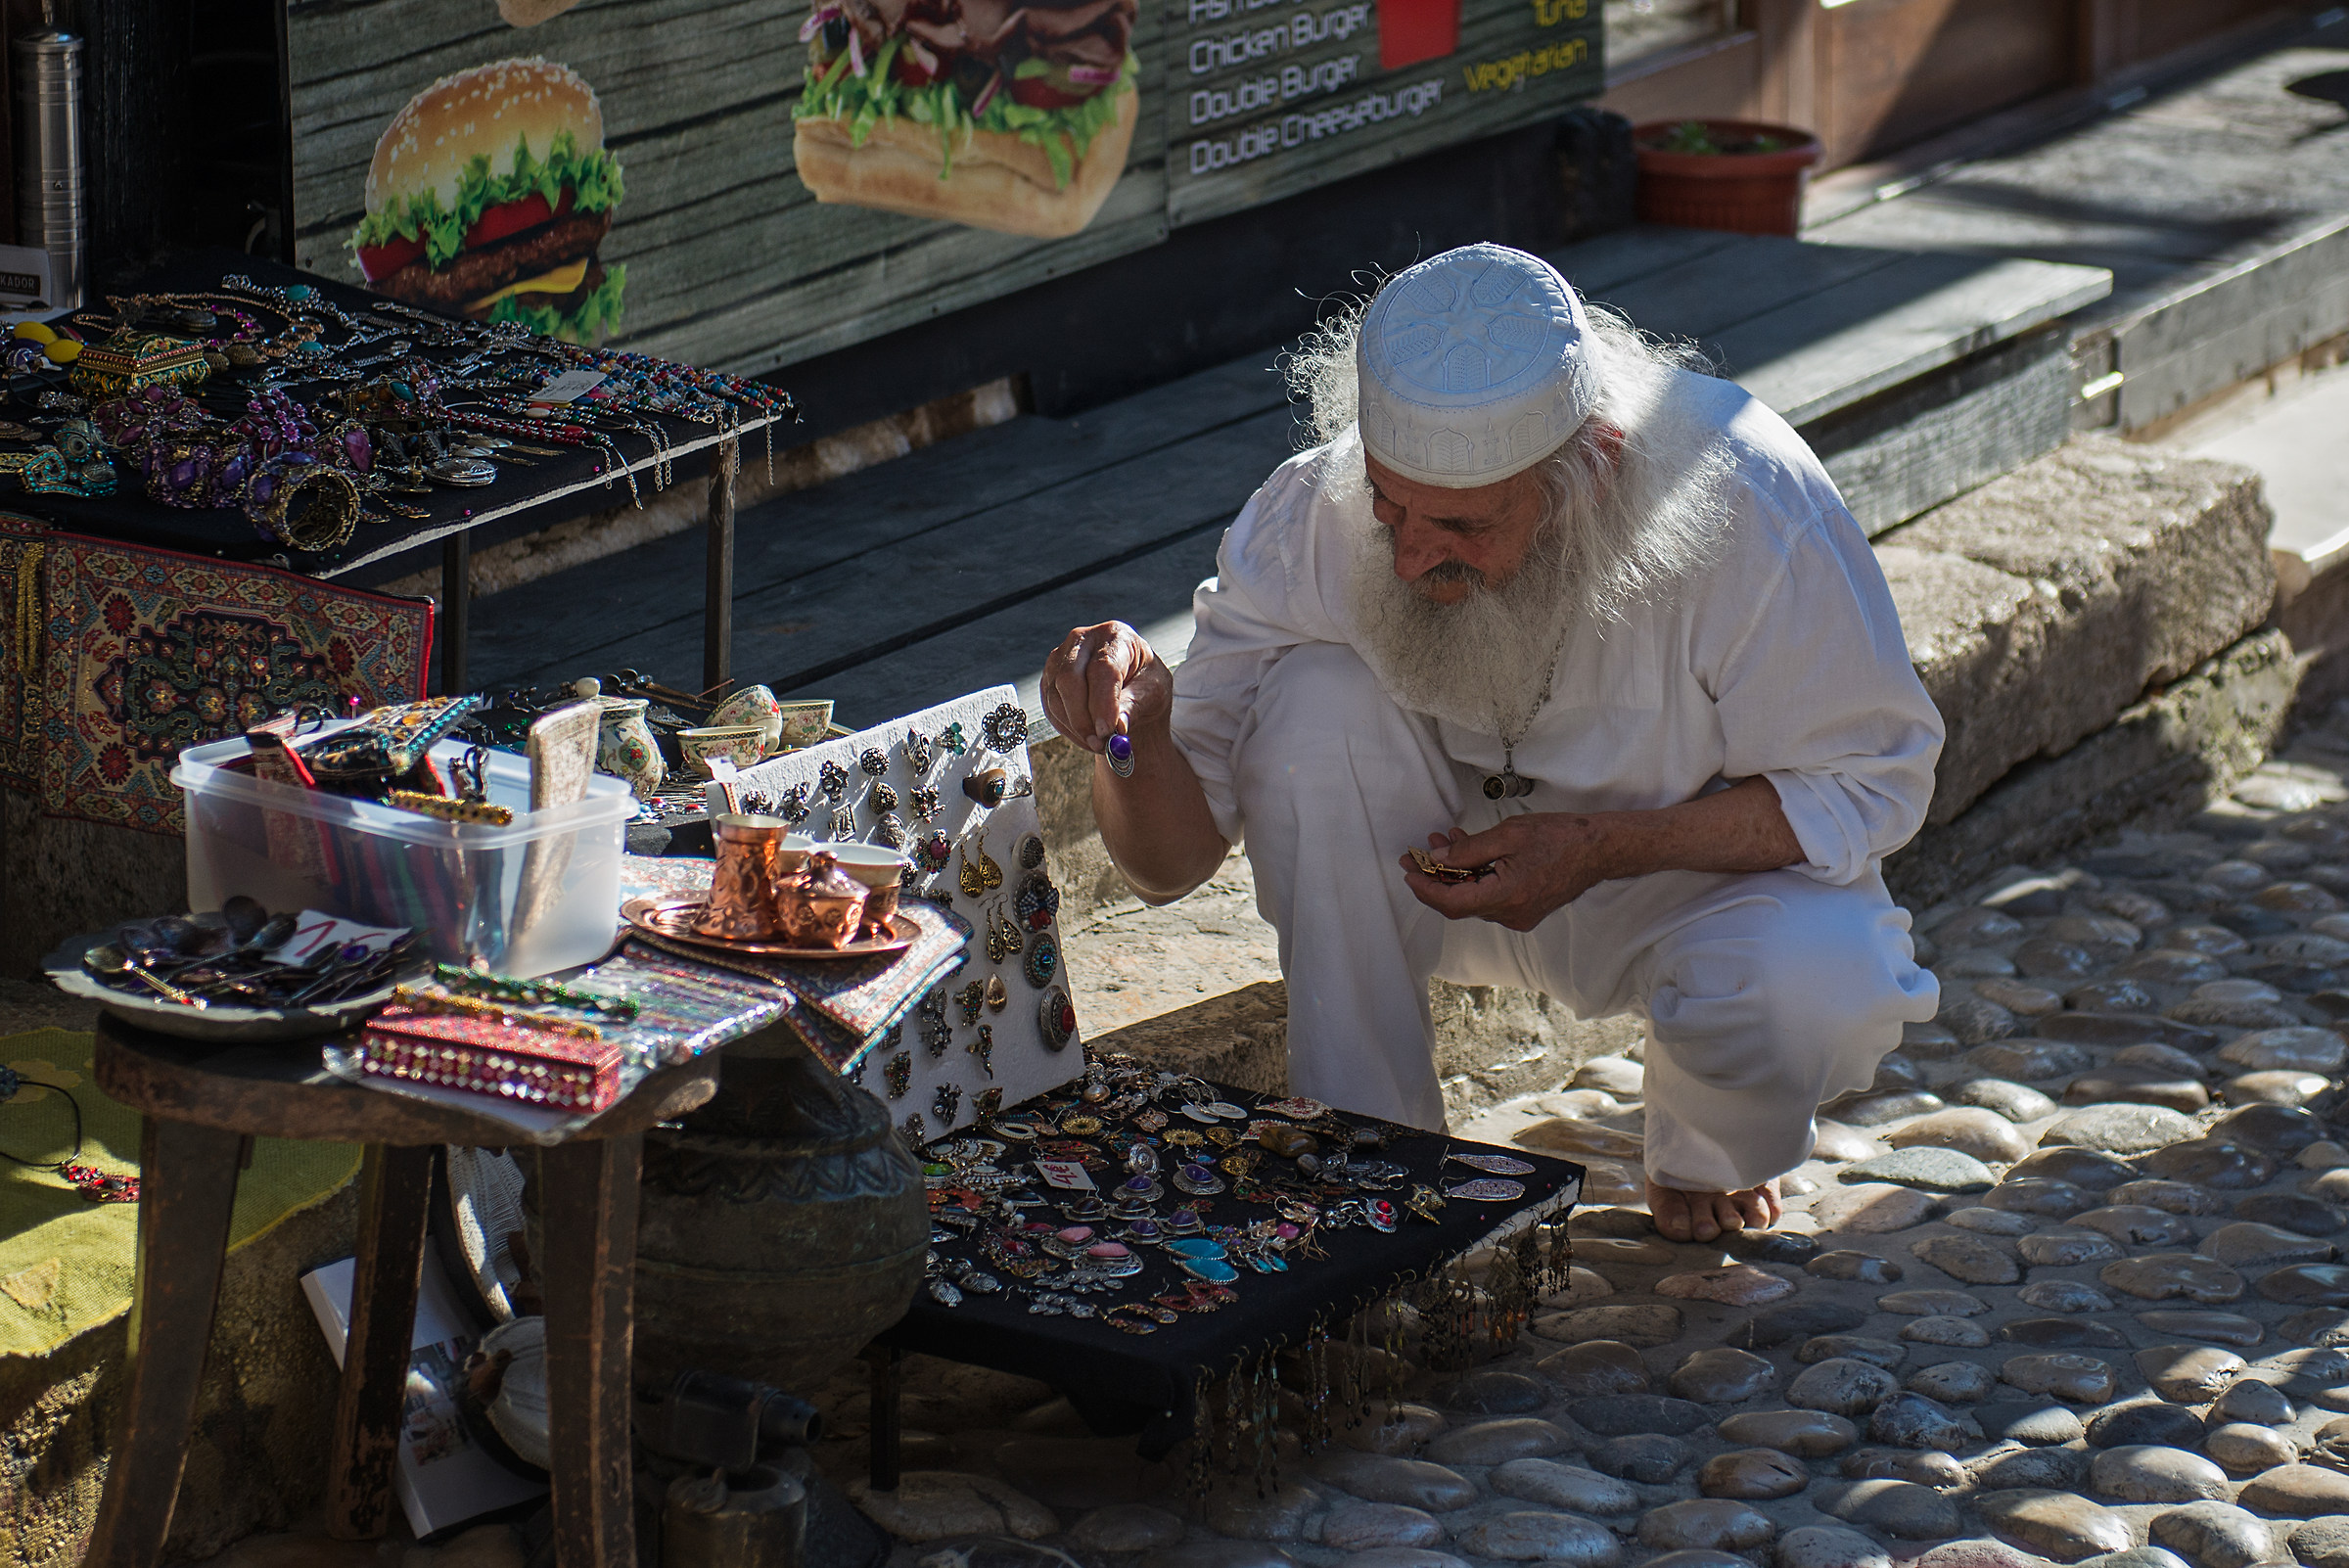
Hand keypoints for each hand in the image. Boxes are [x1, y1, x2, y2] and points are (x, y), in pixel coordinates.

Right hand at [1041, 621, 1172, 754]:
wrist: (1131, 687)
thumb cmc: (1145, 684)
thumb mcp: (1152, 693)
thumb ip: (1135, 707)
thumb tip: (1118, 726)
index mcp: (1114, 635)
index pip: (1103, 667)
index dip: (1103, 701)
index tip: (1107, 731)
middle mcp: (1082, 639)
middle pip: (1070, 678)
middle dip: (1082, 717)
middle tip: (1099, 743)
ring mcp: (1060, 657)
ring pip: (1055, 696)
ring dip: (1075, 727)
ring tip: (1099, 743)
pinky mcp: (1049, 678)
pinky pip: (1050, 707)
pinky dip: (1066, 728)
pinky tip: (1086, 736)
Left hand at [1397, 815, 1618, 930]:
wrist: (1598, 849)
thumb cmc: (1560, 837)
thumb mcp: (1508, 834)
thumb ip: (1469, 849)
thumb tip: (1439, 858)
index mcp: (1508, 897)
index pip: (1453, 904)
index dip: (1426, 889)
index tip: (1409, 871)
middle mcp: (1512, 914)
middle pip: (1460, 903)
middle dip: (1436, 877)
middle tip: (1417, 854)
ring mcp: (1520, 916)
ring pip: (1474, 899)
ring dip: (1455, 874)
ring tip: (1443, 843)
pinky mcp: (1525, 911)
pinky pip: (1490, 898)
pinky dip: (1475, 878)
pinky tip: (1468, 854)